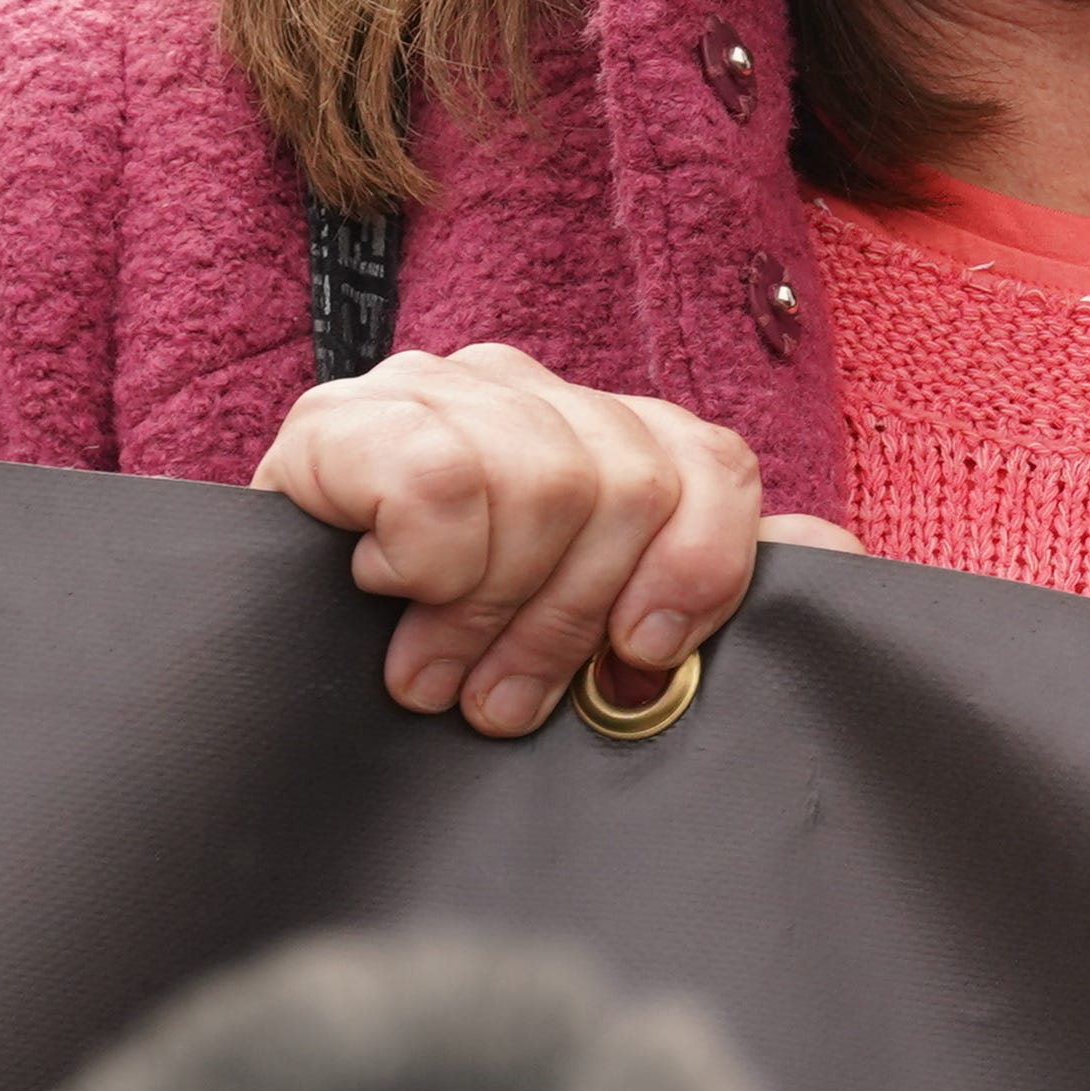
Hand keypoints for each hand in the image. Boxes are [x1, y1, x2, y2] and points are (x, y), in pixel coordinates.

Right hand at [253, 344, 772, 737]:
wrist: (263, 666)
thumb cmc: (443, 652)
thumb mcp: (589, 621)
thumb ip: (705, 574)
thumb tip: (826, 552)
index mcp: (601, 429)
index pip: (710, 462)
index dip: (696, 570)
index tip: (640, 661)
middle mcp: (524, 389)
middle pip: (627, 485)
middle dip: (566, 619)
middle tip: (502, 701)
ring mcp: (430, 390)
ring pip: (543, 486)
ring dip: (486, 611)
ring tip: (436, 672)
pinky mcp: (339, 419)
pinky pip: (440, 480)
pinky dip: (424, 561)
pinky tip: (385, 591)